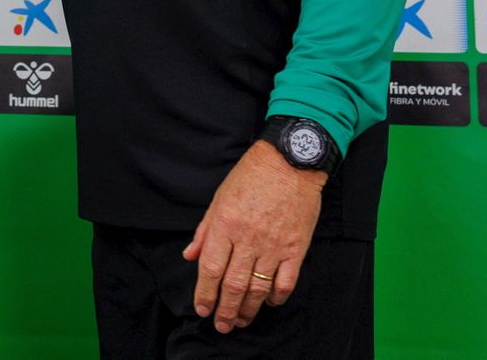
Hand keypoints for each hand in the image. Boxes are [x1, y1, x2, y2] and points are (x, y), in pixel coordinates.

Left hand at [181, 139, 324, 332]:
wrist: (289, 161)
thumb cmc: (251, 176)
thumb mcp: (219, 198)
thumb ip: (205, 231)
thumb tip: (190, 256)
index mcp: (225, 224)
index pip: (210, 268)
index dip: (204, 293)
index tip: (202, 309)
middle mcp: (248, 238)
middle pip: (233, 284)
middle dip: (225, 310)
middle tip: (222, 325)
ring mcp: (274, 245)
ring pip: (257, 288)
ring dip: (248, 309)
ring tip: (242, 320)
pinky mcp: (296, 247)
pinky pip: (286, 282)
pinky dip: (276, 297)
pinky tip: (268, 302)